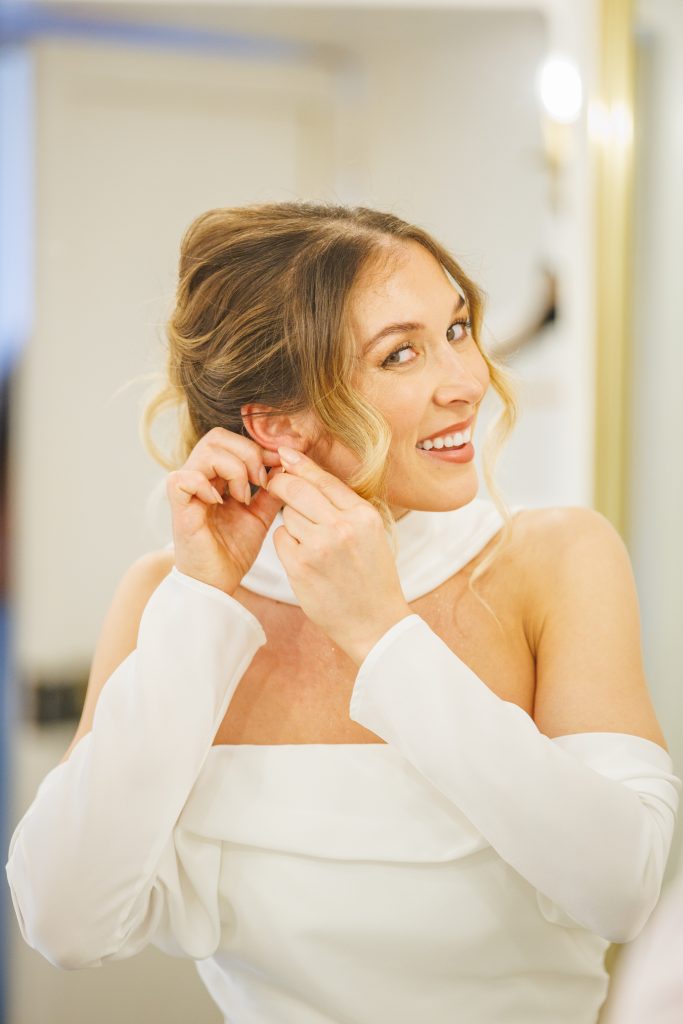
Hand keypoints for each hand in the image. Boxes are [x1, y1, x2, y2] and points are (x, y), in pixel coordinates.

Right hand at [166, 427, 284, 593]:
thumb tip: (287, 467)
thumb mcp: (260, 515)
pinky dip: (205, 484)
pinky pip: (183, 478)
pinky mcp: (179, 507)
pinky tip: (220, 502)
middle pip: (218, 437)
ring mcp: (188, 490)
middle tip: (262, 481)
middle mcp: (200, 478)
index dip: (259, 448)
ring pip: (206, 451)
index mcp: (217, 477)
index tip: (280, 465)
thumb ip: (271, 492)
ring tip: (244, 497)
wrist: (218, 582)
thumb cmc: (233, 551)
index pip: (233, 441)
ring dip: (234, 469)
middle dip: (248, 453)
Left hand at [266, 447, 412, 664]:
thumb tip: (309, 477)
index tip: (285, 454)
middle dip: (281, 483)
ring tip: (311, 543)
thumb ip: (344, 507)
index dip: (301, 465)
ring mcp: (320, 546)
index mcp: (363, 515)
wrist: (374, 622)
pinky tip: (303, 559)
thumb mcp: (371, 534)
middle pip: (298, 490)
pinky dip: (286, 544)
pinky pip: (280, 539)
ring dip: (291, 522)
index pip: (325, 479)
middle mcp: (343, 527)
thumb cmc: (372, 578)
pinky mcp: (300, 566)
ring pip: (287, 515)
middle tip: (272, 482)